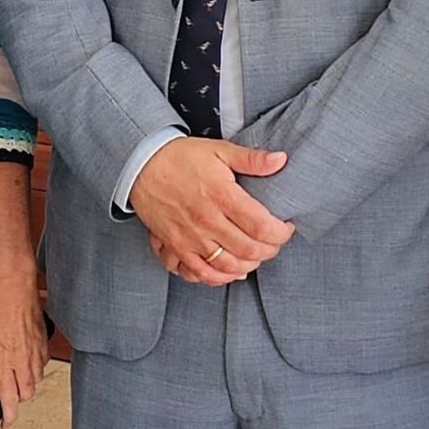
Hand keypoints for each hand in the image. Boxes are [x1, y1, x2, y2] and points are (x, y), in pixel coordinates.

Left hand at [0, 270, 48, 428]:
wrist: (13, 285)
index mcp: (2, 363)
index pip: (9, 400)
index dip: (9, 417)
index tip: (6, 423)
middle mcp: (21, 361)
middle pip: (27, 394)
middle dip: (18, 400)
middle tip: (9, 398)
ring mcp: (34, 350)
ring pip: (37, 379)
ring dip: (28, 383)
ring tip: (17, 379)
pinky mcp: (43, 339)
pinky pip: (43, 361)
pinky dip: (36, 366)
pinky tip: (27, 359)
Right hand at [130, 138, 293, 285]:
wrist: (142, 165)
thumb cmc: (182, 157)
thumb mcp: (219, 150)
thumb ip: (252, 159)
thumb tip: (281, 160)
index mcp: (221, 195)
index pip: (261, 226)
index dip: (281, 233)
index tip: (286, 227)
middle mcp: (207, 220)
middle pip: (249, 249)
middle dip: (270, 250)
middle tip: (275, 242)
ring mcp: (190, 237)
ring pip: (228, 266)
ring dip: (249, 265)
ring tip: (258, 255)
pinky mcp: (176, 246)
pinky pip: (201, 273)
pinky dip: (220, 278)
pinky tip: (232, 271)